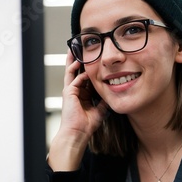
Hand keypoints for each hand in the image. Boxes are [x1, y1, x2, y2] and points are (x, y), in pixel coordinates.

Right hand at [48, 52, 107, 170]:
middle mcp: (75, 91)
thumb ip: (104, 100)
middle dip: (77, 59)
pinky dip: (81, 74)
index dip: (88, 67)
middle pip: (75, 71)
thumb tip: (113, 93)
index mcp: (81, 94)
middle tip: (79, 47)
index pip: (84, 76)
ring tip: (77, 51)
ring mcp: (70, 91)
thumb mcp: (100, 110)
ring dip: (74, 61)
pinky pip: (74, 79)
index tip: (93, 59)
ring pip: (71, 71)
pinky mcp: (68, 93)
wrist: (78, 133)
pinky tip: (87, 69)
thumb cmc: (86, 125)